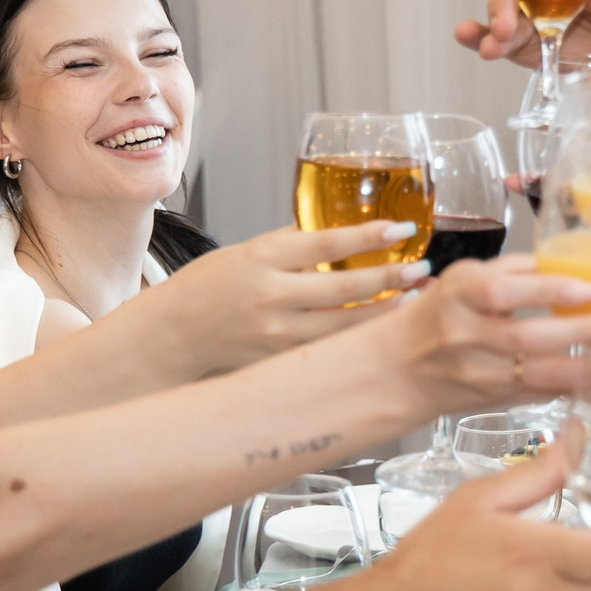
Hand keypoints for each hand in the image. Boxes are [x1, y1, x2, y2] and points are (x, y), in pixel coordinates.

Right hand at [145, 223, 436, 375]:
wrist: (168, 338)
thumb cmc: (202, 291)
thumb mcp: (242, 252)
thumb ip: (289, 244)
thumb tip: (334, 232)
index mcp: (262, 259)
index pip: (328, 242)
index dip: (371, 236)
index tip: (402, 230)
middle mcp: (271, 297)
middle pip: (347, 287)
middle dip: (392, 278)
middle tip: (421, 269)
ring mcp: (276, 334)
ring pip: (346, 325)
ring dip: (385, 312)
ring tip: (414, 298)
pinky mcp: (279, 361)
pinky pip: (329, 349)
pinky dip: (358, 338)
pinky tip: (378, 330)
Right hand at [372, 253, 590, 412]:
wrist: (399, 371)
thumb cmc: (437, 315)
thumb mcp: (461, 279)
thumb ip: (514, 272)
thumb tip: (575, 263)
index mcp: (458, 296)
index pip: (503, 294)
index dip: (549, 290)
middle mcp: (470, 339)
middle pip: (532, 339)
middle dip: (589, 332)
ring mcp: (488, 377)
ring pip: (552, 376)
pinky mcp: (506, 401)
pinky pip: (558, 398)